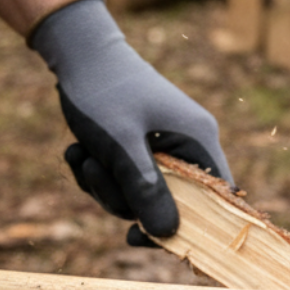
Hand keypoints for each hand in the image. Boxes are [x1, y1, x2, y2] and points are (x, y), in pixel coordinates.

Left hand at [31, 0, 232, 243]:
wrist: (76, 52)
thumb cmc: (103, 92)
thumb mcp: (121, 145)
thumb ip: (145, 189)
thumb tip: (168, 235)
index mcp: (198, 140)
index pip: (214, 200)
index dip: (184, 227)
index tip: (138, 236)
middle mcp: (187, 145)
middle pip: (168, 204)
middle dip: (122, 198)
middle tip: (93, 171)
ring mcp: (163, 147)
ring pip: (138, 196)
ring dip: (103, 185)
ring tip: (82, 154)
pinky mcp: (140, 149)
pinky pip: (123, 182)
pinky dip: (97, 174)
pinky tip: (77, 151)